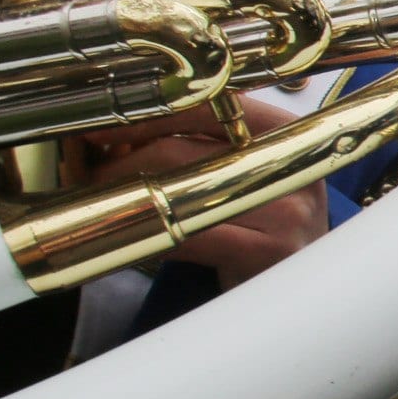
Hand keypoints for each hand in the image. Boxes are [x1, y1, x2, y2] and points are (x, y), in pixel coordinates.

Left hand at [82, 97, 326, 289]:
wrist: (308, 293)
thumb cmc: (268, 230)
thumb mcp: (251, 177)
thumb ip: (206, 148)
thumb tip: (120, 133)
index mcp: (287, 135)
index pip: (210, 104)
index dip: (149, 112)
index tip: (101, 124)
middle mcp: (291, 165)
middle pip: (183, 148)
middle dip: (123, 159)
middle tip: (89, 172)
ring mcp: (284, 209)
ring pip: (179, 189)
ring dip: (127, 197)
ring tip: (101, 202)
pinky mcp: (267, 250)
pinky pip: (188, 235)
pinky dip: (149, 236)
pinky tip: (130, 240)